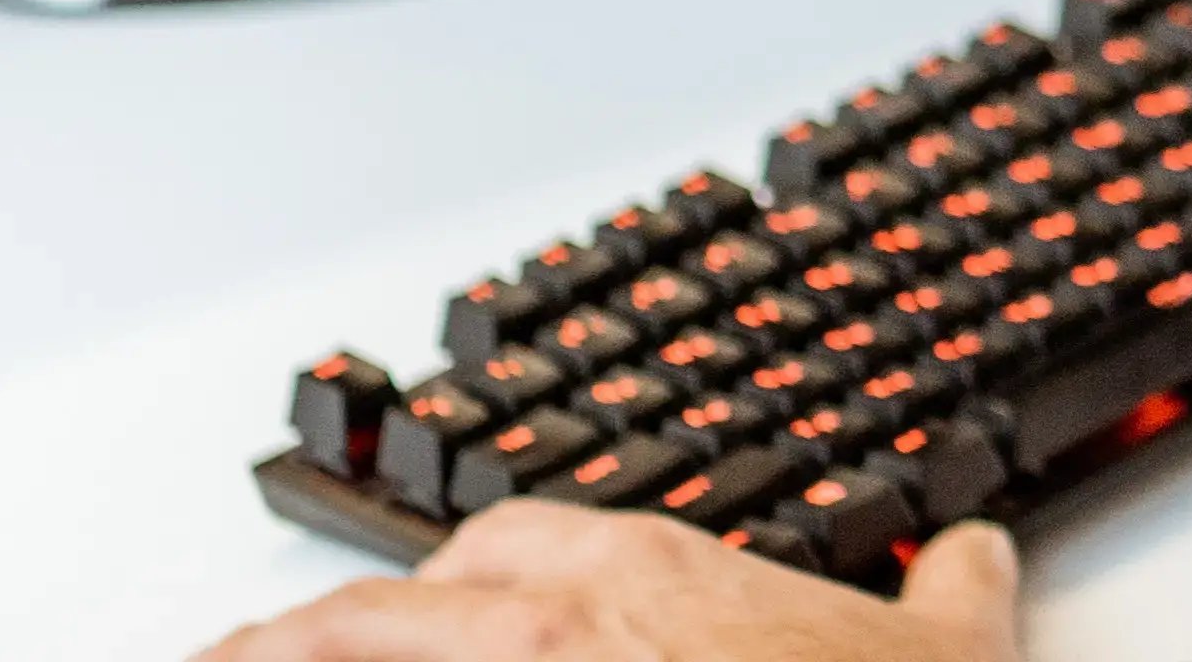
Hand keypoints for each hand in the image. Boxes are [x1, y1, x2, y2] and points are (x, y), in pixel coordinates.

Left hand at [194, 509, 1019, 661]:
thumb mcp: (944, 655)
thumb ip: (953, 597)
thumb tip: (978, 562)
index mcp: (653, 577)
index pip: (516, 542)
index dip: (464, 581)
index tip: (437, 612)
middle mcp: (555, 624)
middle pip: (411, 594)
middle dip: (345, 621)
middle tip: (288, 646)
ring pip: (340, 647)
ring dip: (269, 653)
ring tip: (212, 661)